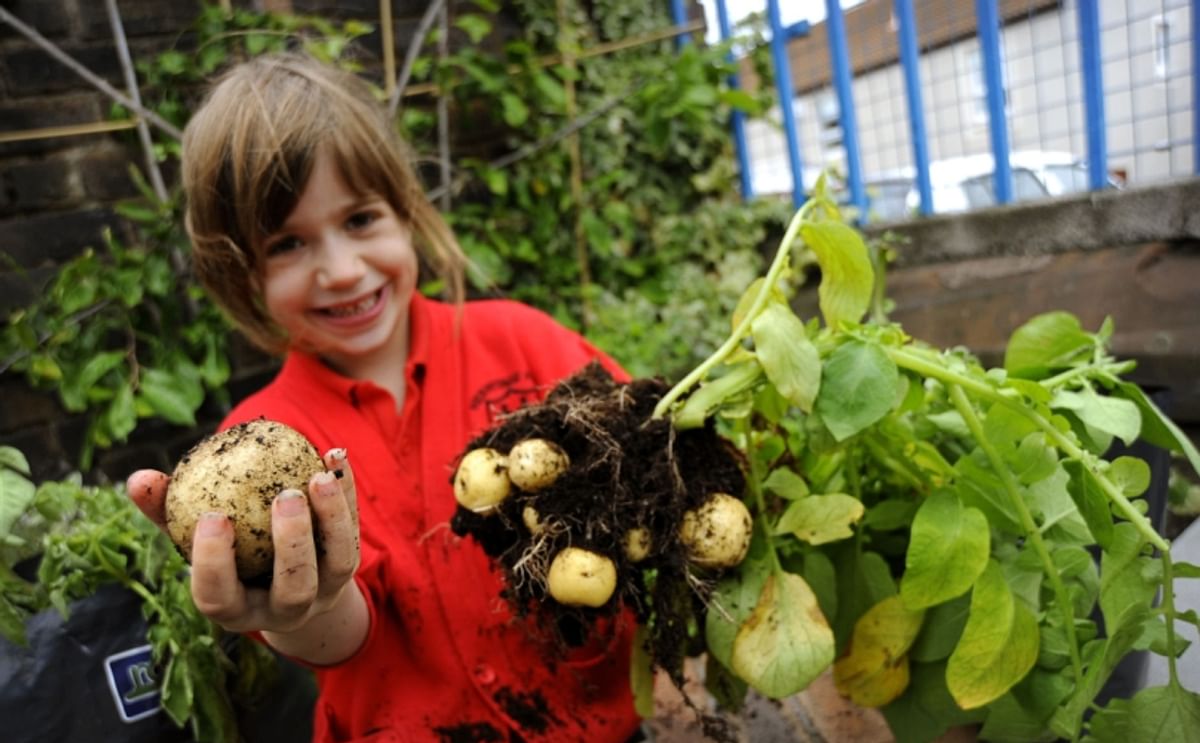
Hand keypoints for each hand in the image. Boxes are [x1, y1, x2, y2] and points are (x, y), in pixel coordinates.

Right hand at [126, 448, 361, 637]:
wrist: (282, 582)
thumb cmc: (226, 553)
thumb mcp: (195, 538)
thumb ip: (169, 512)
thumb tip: (138, 478)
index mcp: (234, 607)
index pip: (219, 595)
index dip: (214, 561)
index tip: (213, 516)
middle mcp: (282, 608)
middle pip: (294, 586)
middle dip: (291, 542)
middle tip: (285, 495)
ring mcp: (322, 593)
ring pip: (336, 564)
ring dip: (331, 518)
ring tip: (317, 477)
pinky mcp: (347, 570)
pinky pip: (354, 532)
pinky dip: (347, 494)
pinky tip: (335, 455)